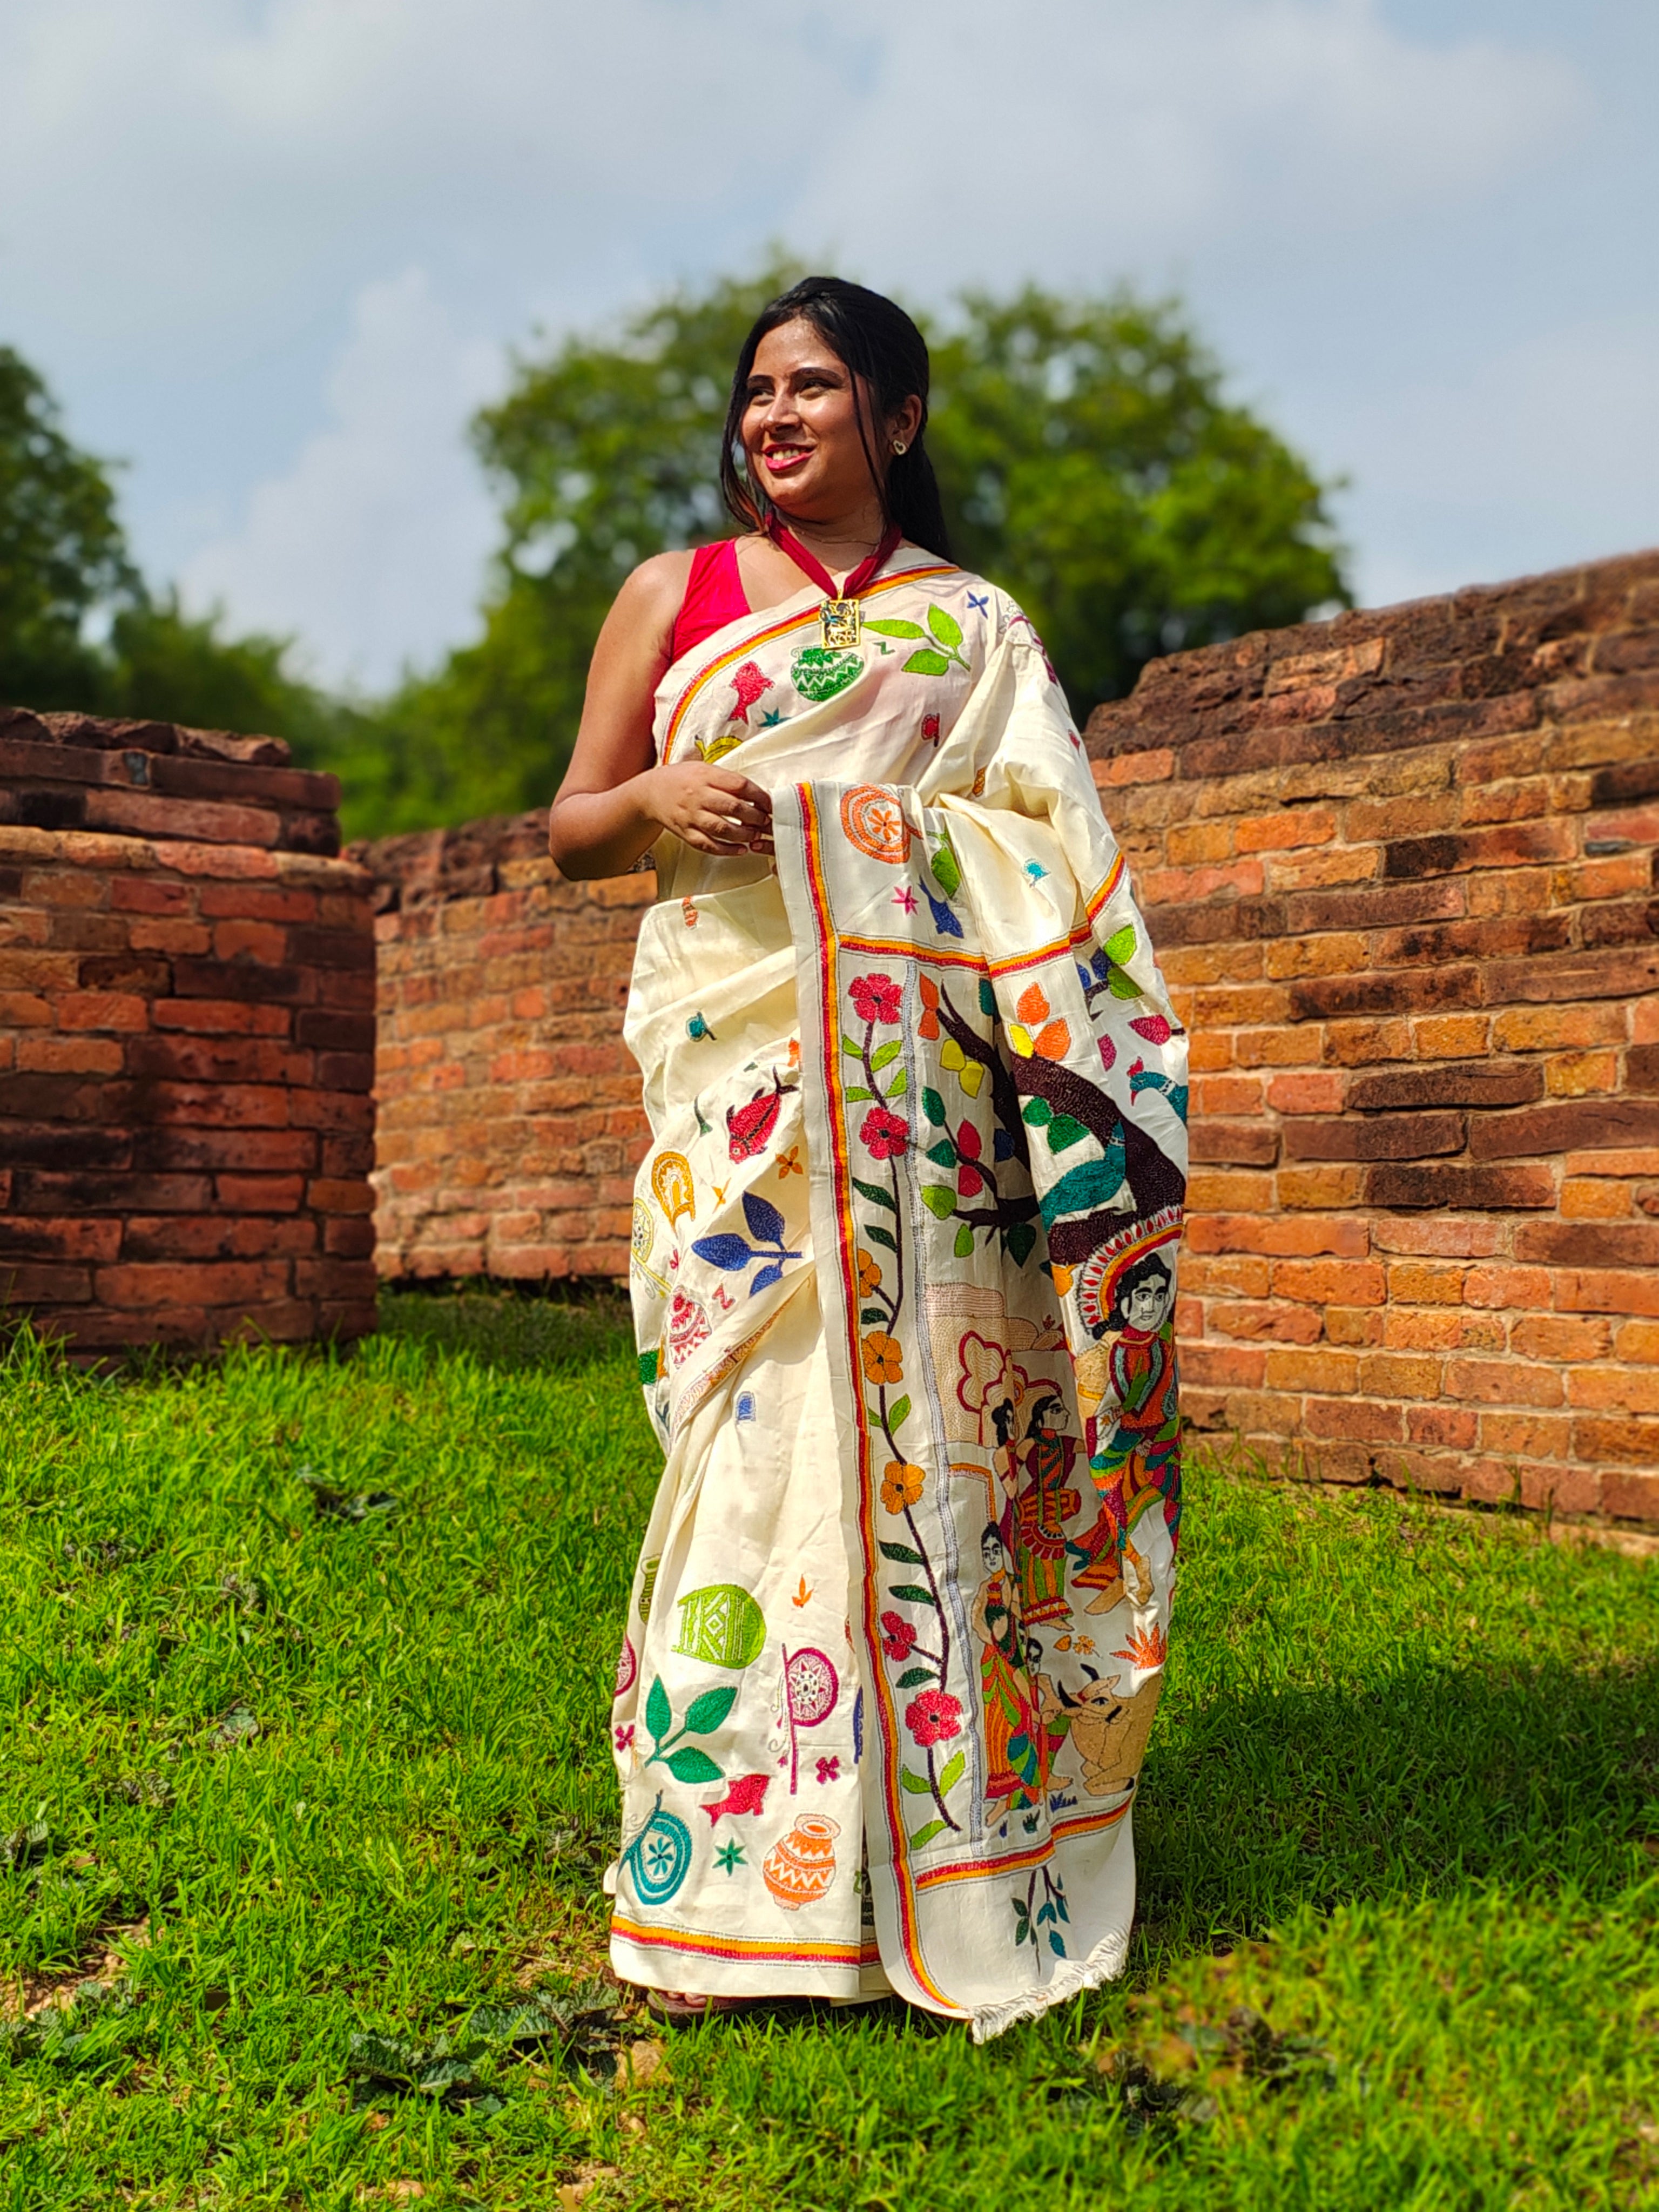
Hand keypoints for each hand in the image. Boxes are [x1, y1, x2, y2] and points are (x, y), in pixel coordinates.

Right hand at [640, 761, 772, 855]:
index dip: (759, 796)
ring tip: (756, 835)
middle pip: (733, 808)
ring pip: (722, 829)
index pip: (739, 785)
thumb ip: (727, 779)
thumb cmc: (682, 779)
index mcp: (705, 776)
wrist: (650, 793)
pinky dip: (727, 850)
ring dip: (743, 835)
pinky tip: (741, 850)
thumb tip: (756, 793)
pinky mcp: (686, 833)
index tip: (770, 804)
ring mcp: (691, 816)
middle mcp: (698, 796)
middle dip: (755, 817)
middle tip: (766, 822)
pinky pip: (708, 845)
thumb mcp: (703, 769)